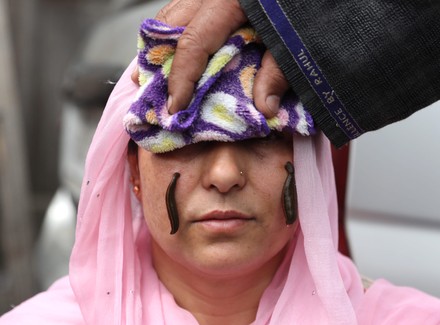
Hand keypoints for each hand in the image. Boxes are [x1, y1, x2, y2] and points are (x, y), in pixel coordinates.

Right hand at [132, 0, 288, 117]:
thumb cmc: (312, 2)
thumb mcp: (298, 38)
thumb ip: (279, 71)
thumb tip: (264, 107)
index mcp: (229, 2)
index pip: (193, 43)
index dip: (181, 79)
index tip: (175, 107)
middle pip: (171, 24)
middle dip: (159, 59)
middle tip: (158, 90)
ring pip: (175, 15)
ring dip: (167, 45)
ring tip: (166, 74)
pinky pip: (188, 11)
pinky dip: (181, 33)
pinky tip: (186, 53)